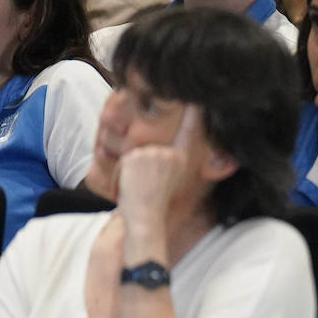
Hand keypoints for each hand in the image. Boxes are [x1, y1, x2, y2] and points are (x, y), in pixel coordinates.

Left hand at [116, 104, 200, 229]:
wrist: (145, 217)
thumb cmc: (157, 203)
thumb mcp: (170, 179)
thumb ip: (172, 160)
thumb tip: (172, 149)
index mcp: (181, 158)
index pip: (189, 130)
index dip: (194, 113)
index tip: (196, 100)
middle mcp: (169, 153)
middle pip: (151, 143)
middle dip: (141, 161)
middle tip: (145, 183)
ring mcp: (153, 154)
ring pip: (134, 151)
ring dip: (130, 167)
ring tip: (137, 185)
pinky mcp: (135, 156)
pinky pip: (122, 158)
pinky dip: (120, 172)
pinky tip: (128, 184)